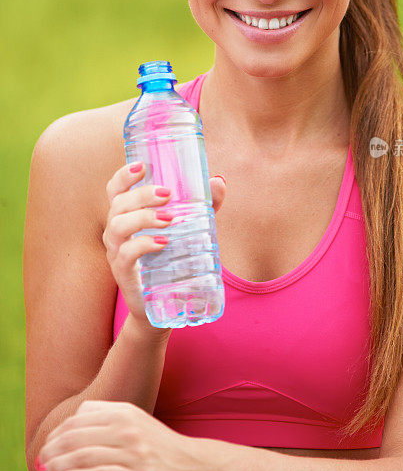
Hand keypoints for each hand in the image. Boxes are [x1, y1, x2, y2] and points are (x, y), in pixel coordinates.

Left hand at [36, 400, 227, 470]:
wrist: (197, 467)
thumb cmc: (161, 447)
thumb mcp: (137, 422)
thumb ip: (109, 417)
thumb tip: (74, 423)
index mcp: (125, 411)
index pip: (78, 418)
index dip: (57, 434)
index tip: (47, 449)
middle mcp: (128, 428)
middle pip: (76, 436)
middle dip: (51, 451)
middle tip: (40, 465)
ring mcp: (134, 452)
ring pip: (83, 455)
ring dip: (57, 466)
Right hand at [103, 163, 226, 331]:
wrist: (164, 304)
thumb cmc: (172, 259)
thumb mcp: (189, 228)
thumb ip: (203, 205)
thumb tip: (219, 180)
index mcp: (127, 216)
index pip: (115, 190)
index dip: (124, 175)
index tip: (142, 166)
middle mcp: (116, 232)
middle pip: (118, 204)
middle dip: (141, 194)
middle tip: (168, 193)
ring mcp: (117, 253)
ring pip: (118, 226)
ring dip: (143, 217)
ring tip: (170, 218)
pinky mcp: (124, 274)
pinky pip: (125, 254)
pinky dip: (143, 245)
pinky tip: (163, 242)